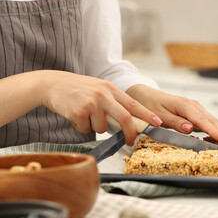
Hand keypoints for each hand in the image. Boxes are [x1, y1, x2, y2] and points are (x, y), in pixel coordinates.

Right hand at [37, 71, 161, 144]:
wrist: (51, 84)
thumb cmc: (78, 88)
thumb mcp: (99, 88)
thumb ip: (113, 101)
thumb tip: (127, 122)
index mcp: (111, 88)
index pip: (133, 104)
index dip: (147, 115)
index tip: (157, 123)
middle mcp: (103, 95)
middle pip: (125, 118)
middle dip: (130, 133)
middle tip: (130, 141)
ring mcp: (91, 103)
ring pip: (102, 128)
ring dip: (95, 127)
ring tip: (85, 115)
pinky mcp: (79, 112)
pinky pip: (86, 130)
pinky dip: (82, 128)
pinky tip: (75, 115)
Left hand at [126, 85, 217, 146]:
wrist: (144, 94)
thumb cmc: (149, 104)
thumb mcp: (158, 115)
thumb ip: (174, 122)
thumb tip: (190, 129)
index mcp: (183, 105)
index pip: (201, 120)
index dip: (213, 130)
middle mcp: (192, 105)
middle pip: (211, 120)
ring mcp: (194, 107)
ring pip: (211, 119)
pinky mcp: (193, 110)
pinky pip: (208, 119)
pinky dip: (217, 126)